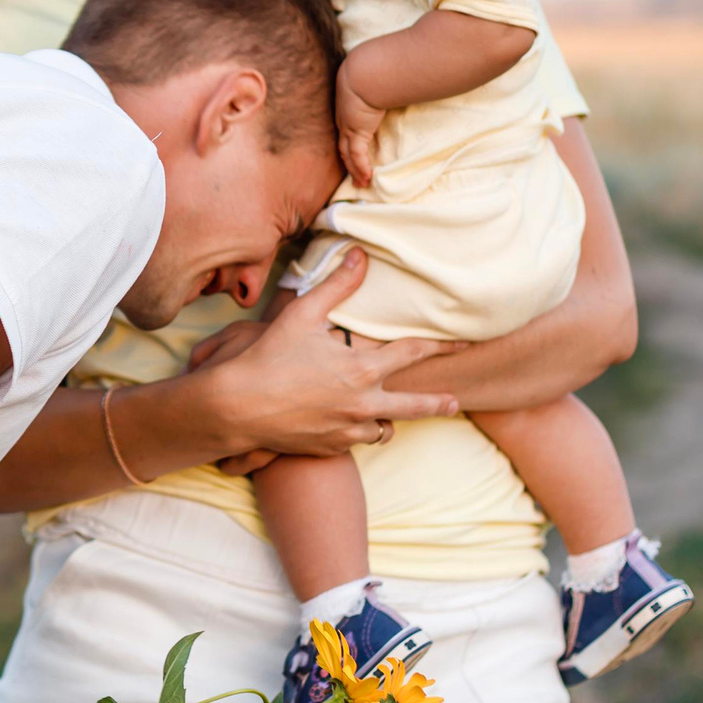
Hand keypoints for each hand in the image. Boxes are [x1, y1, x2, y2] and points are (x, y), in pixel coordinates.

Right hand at [198, 250, 461, 459]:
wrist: (238, 407)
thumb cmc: (270, 357)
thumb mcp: (303, 314)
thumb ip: (337, 285)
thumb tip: (361, 254)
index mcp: (362, 369)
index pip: (413, 353)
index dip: (441, 346)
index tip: (464, 344)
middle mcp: (362, 403)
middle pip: (415, 406)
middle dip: (437, 402)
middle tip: (454, 400)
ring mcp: (347, 429)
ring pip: (384, 428)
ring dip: (388, 418)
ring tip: (389, 413)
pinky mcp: (331, 448)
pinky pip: (356, 440)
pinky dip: (358, 430)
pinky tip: (350, 422)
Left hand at [334, 63, 384, 186]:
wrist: (365, 71)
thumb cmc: (374, 70)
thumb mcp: (377, 79)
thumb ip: (387, 84)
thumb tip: (402, 79)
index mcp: (347, 107)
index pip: (346, 130)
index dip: (348, 143)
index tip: (353, 154)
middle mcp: (344, 119)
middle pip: (343, 145)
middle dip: (348, 162)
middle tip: (354, 176)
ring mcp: (348, 127)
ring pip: (348, 154)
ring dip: (354, 170)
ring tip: (361, 183)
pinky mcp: (356, 132)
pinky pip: (357, 155)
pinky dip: (361, 168)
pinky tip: (367, 178)